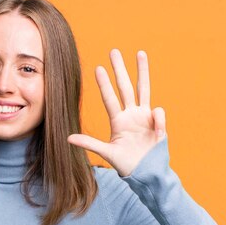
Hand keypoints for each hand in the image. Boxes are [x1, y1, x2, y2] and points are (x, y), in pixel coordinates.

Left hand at [68, 49, 165, 176]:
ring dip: (142, 71)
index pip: (109, 98)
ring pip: (143, 88)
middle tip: (113, 51)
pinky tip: (157, 132)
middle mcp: (131, 114)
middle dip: (119, 69)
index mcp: (118, 121)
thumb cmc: (126, 164)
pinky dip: (158, 119)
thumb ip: (89, 144)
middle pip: (125, 86)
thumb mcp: (106, 153)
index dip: (104, 84)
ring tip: (140, 53)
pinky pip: (158, 113)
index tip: (98, 68)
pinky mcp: (158, 123)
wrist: (147, 173)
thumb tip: (67, 138)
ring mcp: (145, 116)